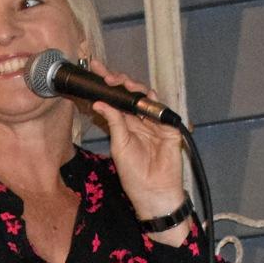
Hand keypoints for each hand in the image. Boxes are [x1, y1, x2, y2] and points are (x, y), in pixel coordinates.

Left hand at [81, 59, 189, 237]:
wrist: (154, 192)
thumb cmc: (134, 175)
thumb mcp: (119, 146)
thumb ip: (113, 123)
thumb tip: (99, 103)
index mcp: (126, 125)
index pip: (116, 100)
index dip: (106, 85)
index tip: (94, 70)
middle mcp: (140, 120)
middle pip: (131, 94)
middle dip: (119, 81)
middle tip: (105, 74)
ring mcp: (156, 123)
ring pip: (146, 97)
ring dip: (134, 87)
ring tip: (120, 83)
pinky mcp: (169, 127)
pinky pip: (161, 111)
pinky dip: (149, 103)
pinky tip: (137, 100)